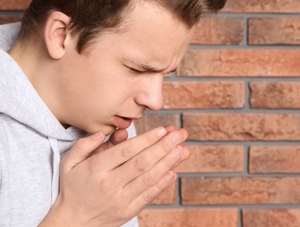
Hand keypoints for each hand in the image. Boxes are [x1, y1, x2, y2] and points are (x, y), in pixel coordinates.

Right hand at [39, 126, 188, 226]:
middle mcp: (110, 183)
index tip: (163, 129)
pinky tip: (174, 171)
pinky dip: (162, 184)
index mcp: (96, 168)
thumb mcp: (69, 163)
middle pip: (142, 162)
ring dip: (168, 162)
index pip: (126, 151)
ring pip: (149, 178)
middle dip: (164, 146)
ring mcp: (121, 199)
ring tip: (183, 149)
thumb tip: (104, 133)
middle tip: (180, 133)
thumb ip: (85, 145)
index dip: (147, 139)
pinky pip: (148, 196)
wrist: (72, 223)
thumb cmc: (73, 188)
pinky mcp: (128, 211)